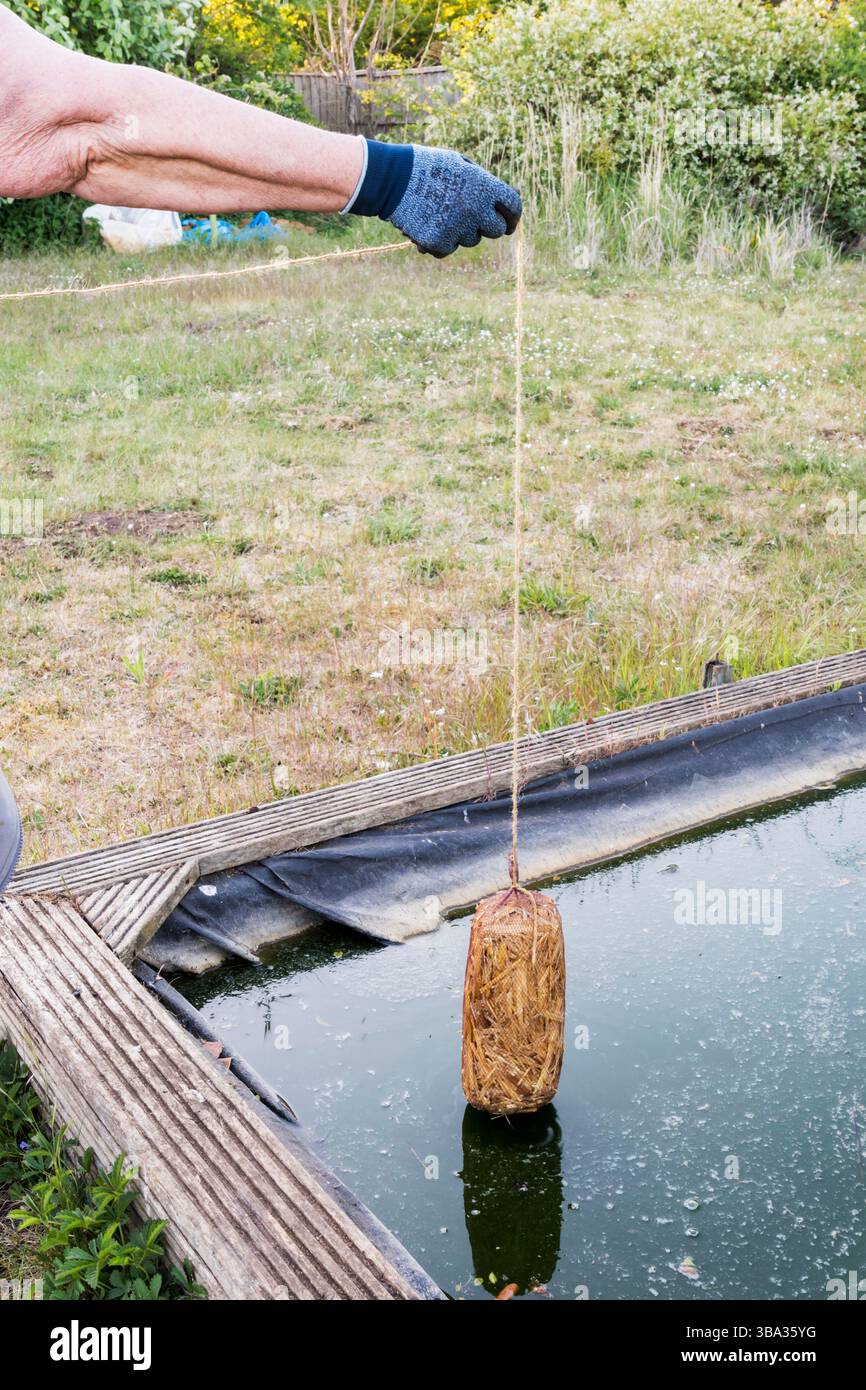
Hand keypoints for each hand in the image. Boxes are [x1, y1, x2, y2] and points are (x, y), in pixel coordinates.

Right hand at [388, 146, 521, 258]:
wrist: (392, 178)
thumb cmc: (427, 166)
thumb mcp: (460, 164)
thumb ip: (483, 182)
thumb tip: (500, 201)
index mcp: (483, 186)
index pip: (513, 206)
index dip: (513, 216)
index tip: (510, 222)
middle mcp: (474, 209)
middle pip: (496, 230)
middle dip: (488, 225)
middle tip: (473, 219)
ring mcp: (457, 228)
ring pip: (471, 240)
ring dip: (461, 231)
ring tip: (441, 212)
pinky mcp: (439, 243)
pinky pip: (449, 249)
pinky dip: (441, 241)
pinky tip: (428, 223)